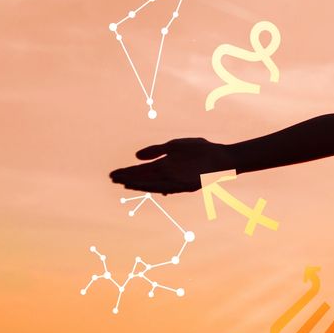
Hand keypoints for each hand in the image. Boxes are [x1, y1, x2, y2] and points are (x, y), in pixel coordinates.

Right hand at [109, 137, 233, 194]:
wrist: (221, 157)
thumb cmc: (200, 150)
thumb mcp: (174, 146)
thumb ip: (156, 150)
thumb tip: (136, 156)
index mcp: (165, 165)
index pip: (142, 171)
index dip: (128, 172)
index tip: (113, 174)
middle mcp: (168, 175)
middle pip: (144, 178)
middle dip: (129, 179)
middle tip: (113, 179)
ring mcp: (176, 179)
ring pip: (153, 184)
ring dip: (138, 184)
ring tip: (124, 183)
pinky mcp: (185, 184)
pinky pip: (167, 186)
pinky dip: (154, 186)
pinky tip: (145, 184)